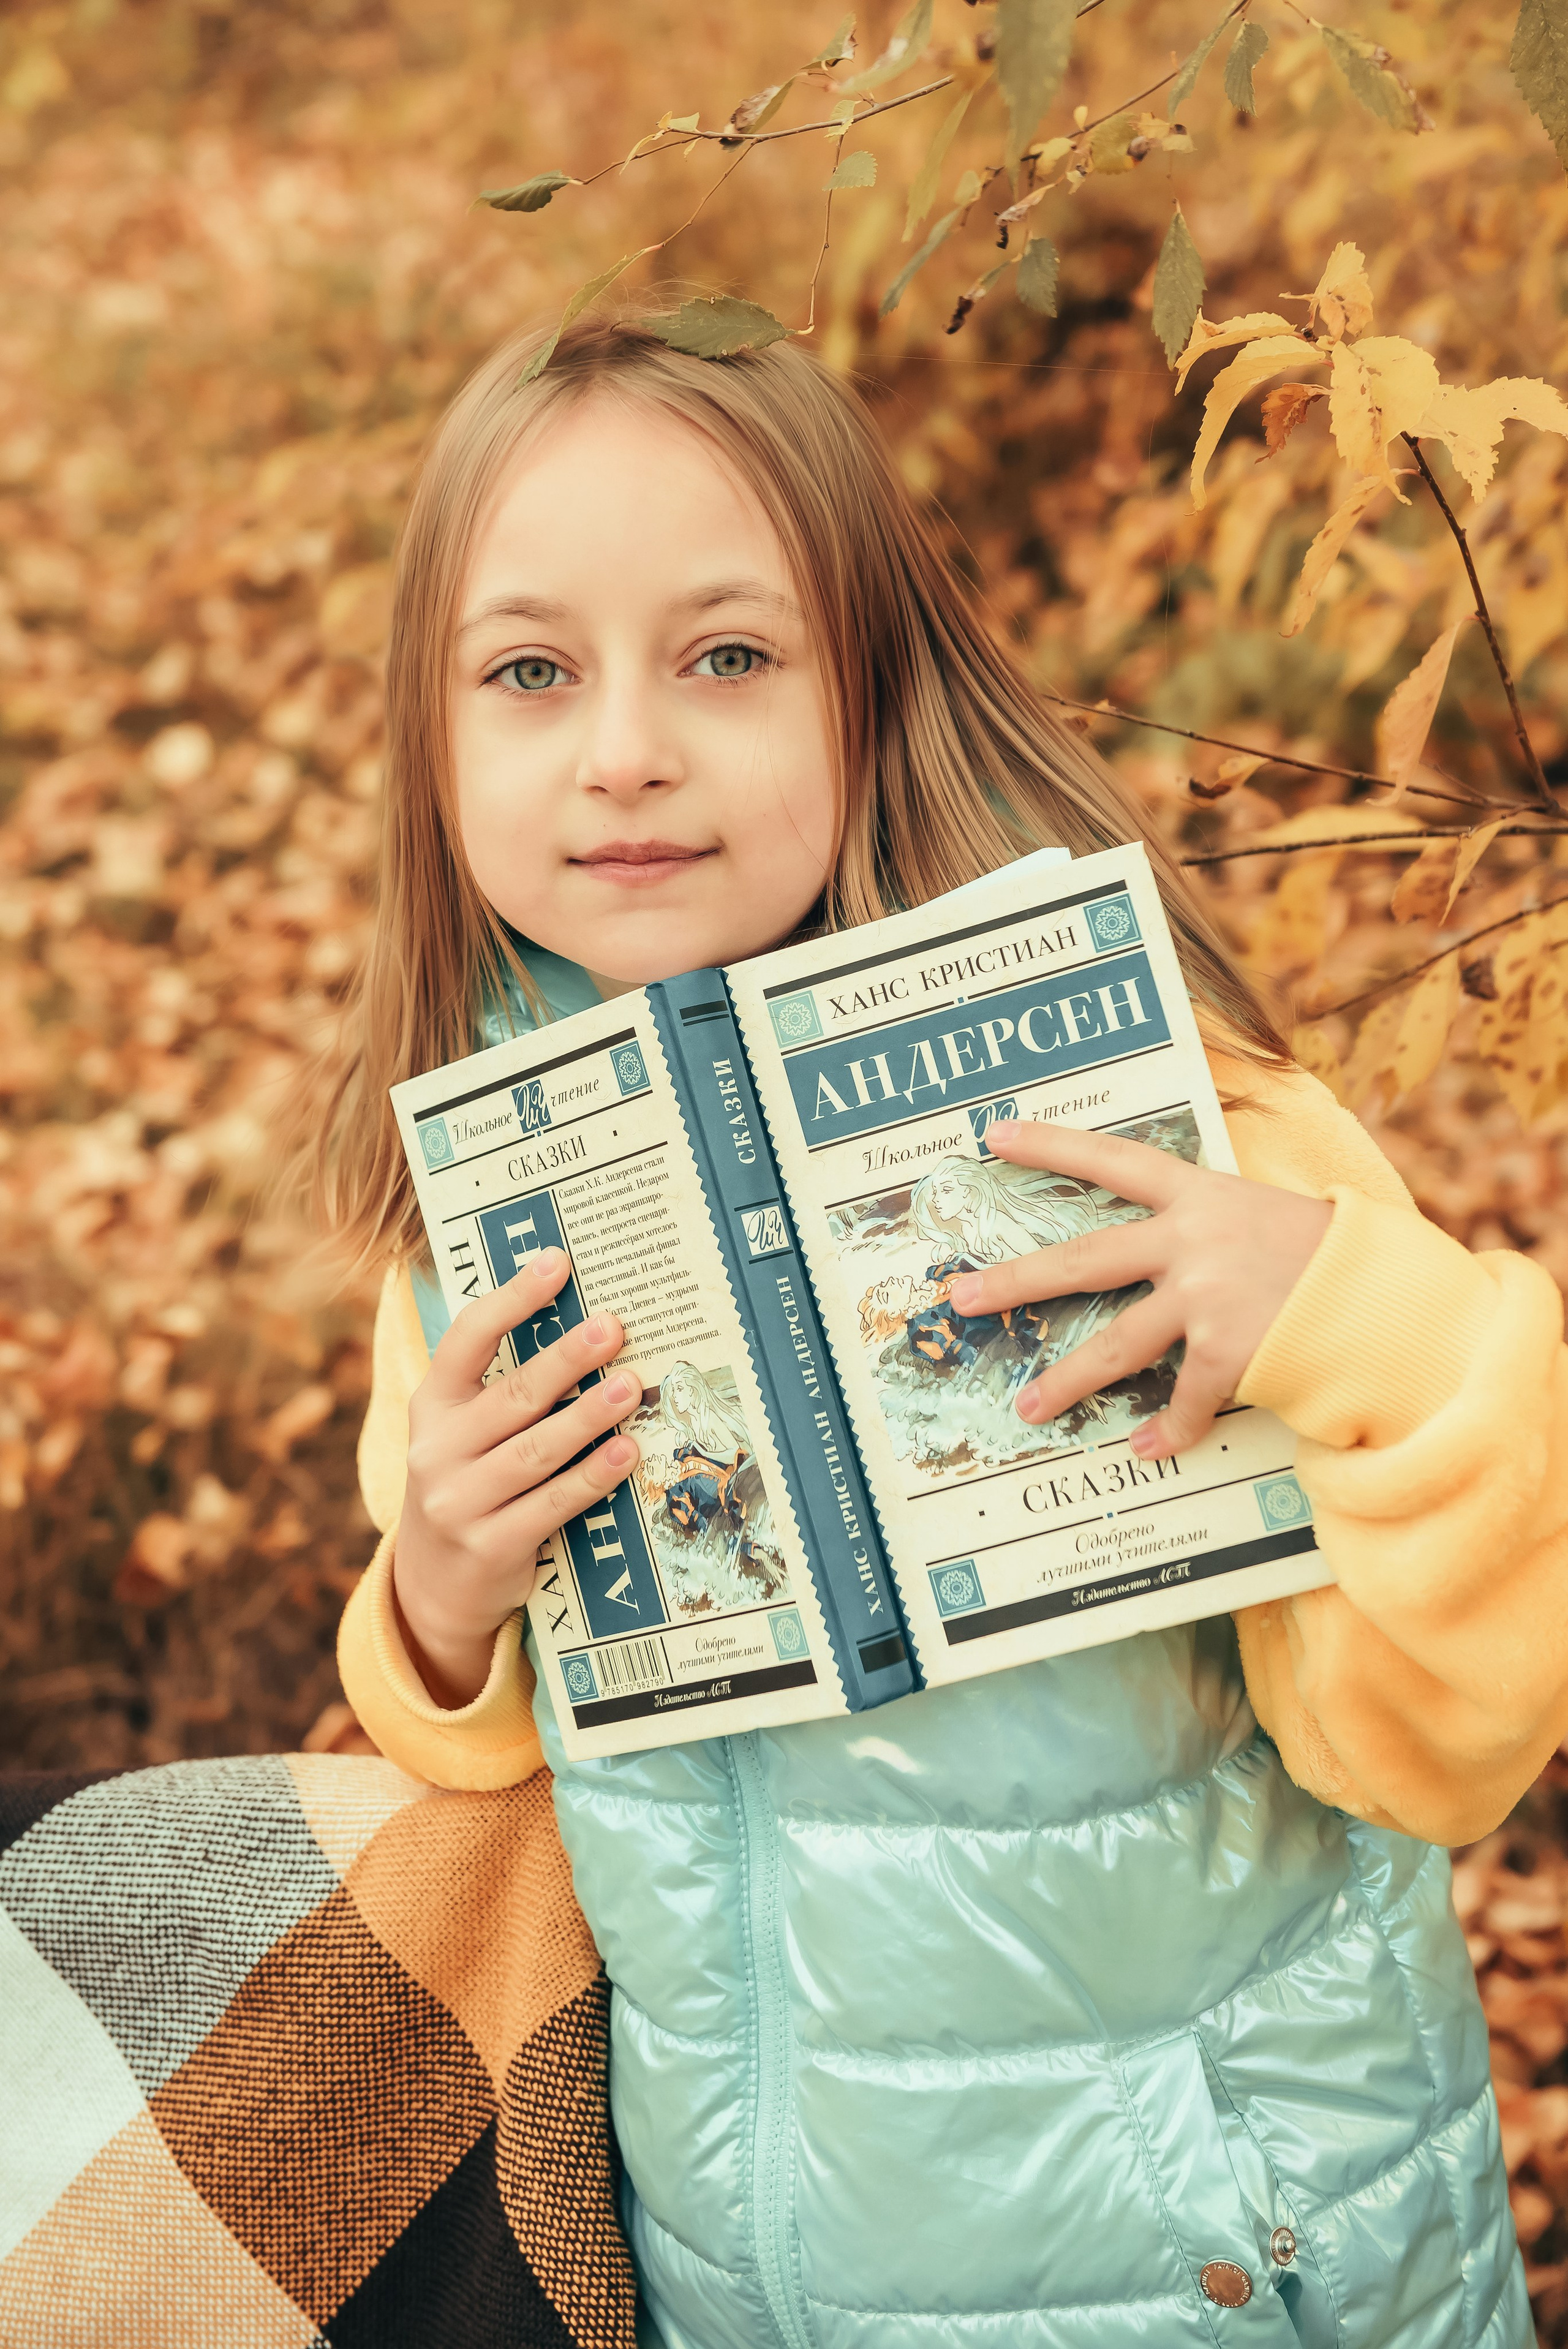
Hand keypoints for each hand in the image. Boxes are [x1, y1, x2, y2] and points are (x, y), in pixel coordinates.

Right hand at [393, 1248, 639, 1705]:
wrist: (434, 1586)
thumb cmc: (470, 1483)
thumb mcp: (464, 1432)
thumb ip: (504, 1387)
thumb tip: (583, 1326)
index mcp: (431, 1405)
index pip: (466, 1339)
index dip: (512, 1298)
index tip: (558, 1263)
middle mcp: (436, 1450)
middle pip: (512, 1395)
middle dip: (566, 1358)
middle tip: (614, 1327)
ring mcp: (459, 1502)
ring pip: (534, 1450)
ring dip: (587, 1417)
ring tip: (632, 1387)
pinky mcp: (491, 1546)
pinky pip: (551, 1503)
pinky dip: (592, 1477)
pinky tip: (626, 1453)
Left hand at [947, 1122, 1330, 1458]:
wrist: (1389, 1296)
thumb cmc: (1327, 1254)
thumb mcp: (1263, 1215)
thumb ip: (1208, 1227)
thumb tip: (1160, 1246)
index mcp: (1201, 1196)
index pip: (1114, 1161)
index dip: (1054, 1146)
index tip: (996, 1136)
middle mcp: (1193, 1242)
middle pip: (1084, 1261)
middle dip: (1016, 1280)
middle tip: (960, 1298)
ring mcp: (1208, 1299)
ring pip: (1118, 1345)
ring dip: (1068, 1381)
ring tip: (1027, 1406)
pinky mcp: (1230, 1352)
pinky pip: (1185, 1401)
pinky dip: (1169, 1430)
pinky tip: (1148, 1447)